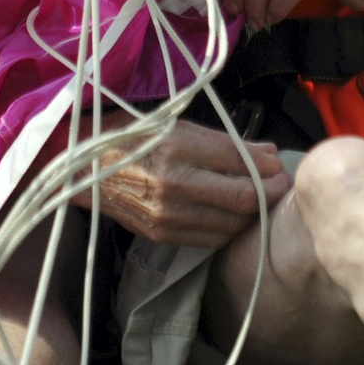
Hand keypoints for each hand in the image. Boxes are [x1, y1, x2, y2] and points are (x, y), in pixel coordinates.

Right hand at [79, 118, 291, 247]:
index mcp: (178, 147)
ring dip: (251, 215)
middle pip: (241, 198)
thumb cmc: (132, 137)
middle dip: (269, 194)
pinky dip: (227, 229)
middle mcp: (173, 183)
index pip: (240, 163)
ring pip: (229, 223)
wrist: (82, 168)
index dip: (269, 169)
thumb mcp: (179, 125)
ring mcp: (166, 214)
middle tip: (280, 187)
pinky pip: (208, 239)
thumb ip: (227, 142)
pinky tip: (232, 217)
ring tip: (260, 202)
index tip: (281, 168)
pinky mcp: (160, 234)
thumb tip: (269, 152)